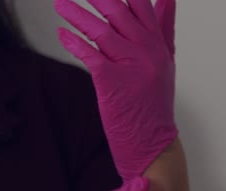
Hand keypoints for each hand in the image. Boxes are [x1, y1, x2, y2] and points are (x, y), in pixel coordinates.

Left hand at [54, 0, 177, 180]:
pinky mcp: (113, 82)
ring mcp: (131, 65)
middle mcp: (147, 51)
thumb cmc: (155, 104)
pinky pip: (89, 54)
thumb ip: (164, 29)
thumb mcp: (165, 62)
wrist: (154, 143)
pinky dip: (73, 43)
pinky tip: (62, 34)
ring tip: (59, 4)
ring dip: (76, 15)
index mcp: (158, 44)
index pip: (142, 5)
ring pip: (101, 30)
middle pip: (118, 11)